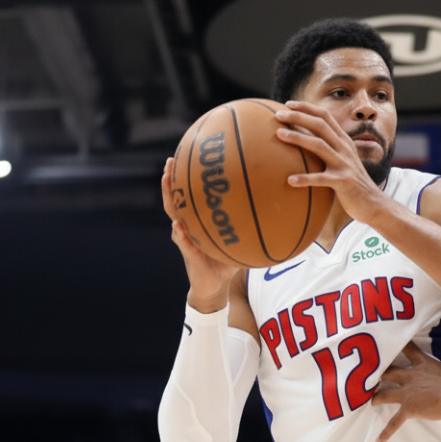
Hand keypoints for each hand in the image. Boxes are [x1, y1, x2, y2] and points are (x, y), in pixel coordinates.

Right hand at [161, 157, 240, 311]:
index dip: (188, 177)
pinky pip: (182, 241)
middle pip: (176, 198)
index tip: (188, 156)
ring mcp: (186, 237)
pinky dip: (180, 233)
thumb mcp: (239, 240)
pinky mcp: (188, 252)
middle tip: (169, 161)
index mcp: (199, 220)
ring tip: (167, 181)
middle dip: (171, 179)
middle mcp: (189, 225)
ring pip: (173, 214)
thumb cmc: (227, 261)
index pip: (191, 195)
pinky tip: (178, 224)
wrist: (215, 286)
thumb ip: (249, 226)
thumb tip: (273, 210)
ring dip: (169, 197)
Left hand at [274, 101, 392, 224]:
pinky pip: (321, 179)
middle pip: (320, 125)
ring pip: (319, 146)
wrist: (374, 203)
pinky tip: (290, 180)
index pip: (325, 117)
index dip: (307, 108)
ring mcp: (345, 164)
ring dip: (298, 138)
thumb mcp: (342, 162)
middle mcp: (344, 149)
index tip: (288, 104)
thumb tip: (303, 145)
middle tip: (278, 115)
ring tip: (279, 134)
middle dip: (299, 117)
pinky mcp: (343, 182)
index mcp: (343, 141)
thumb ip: (328, 151)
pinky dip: (305, 179)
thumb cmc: (351, 184)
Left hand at [372, 342, 440, 441]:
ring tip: (370, 401)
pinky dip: (386, 432)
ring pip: (385, 394)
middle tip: (368, 372)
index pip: (409, 350)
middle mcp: (409, 377)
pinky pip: (394, 422)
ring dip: (376, 398)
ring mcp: (406, 393)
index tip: (391, 341)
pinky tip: (379, 440)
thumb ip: (439, 371)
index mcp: (421, 365)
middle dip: (378, 372)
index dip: (400, 345)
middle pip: (389, 372)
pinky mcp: (408, 408)